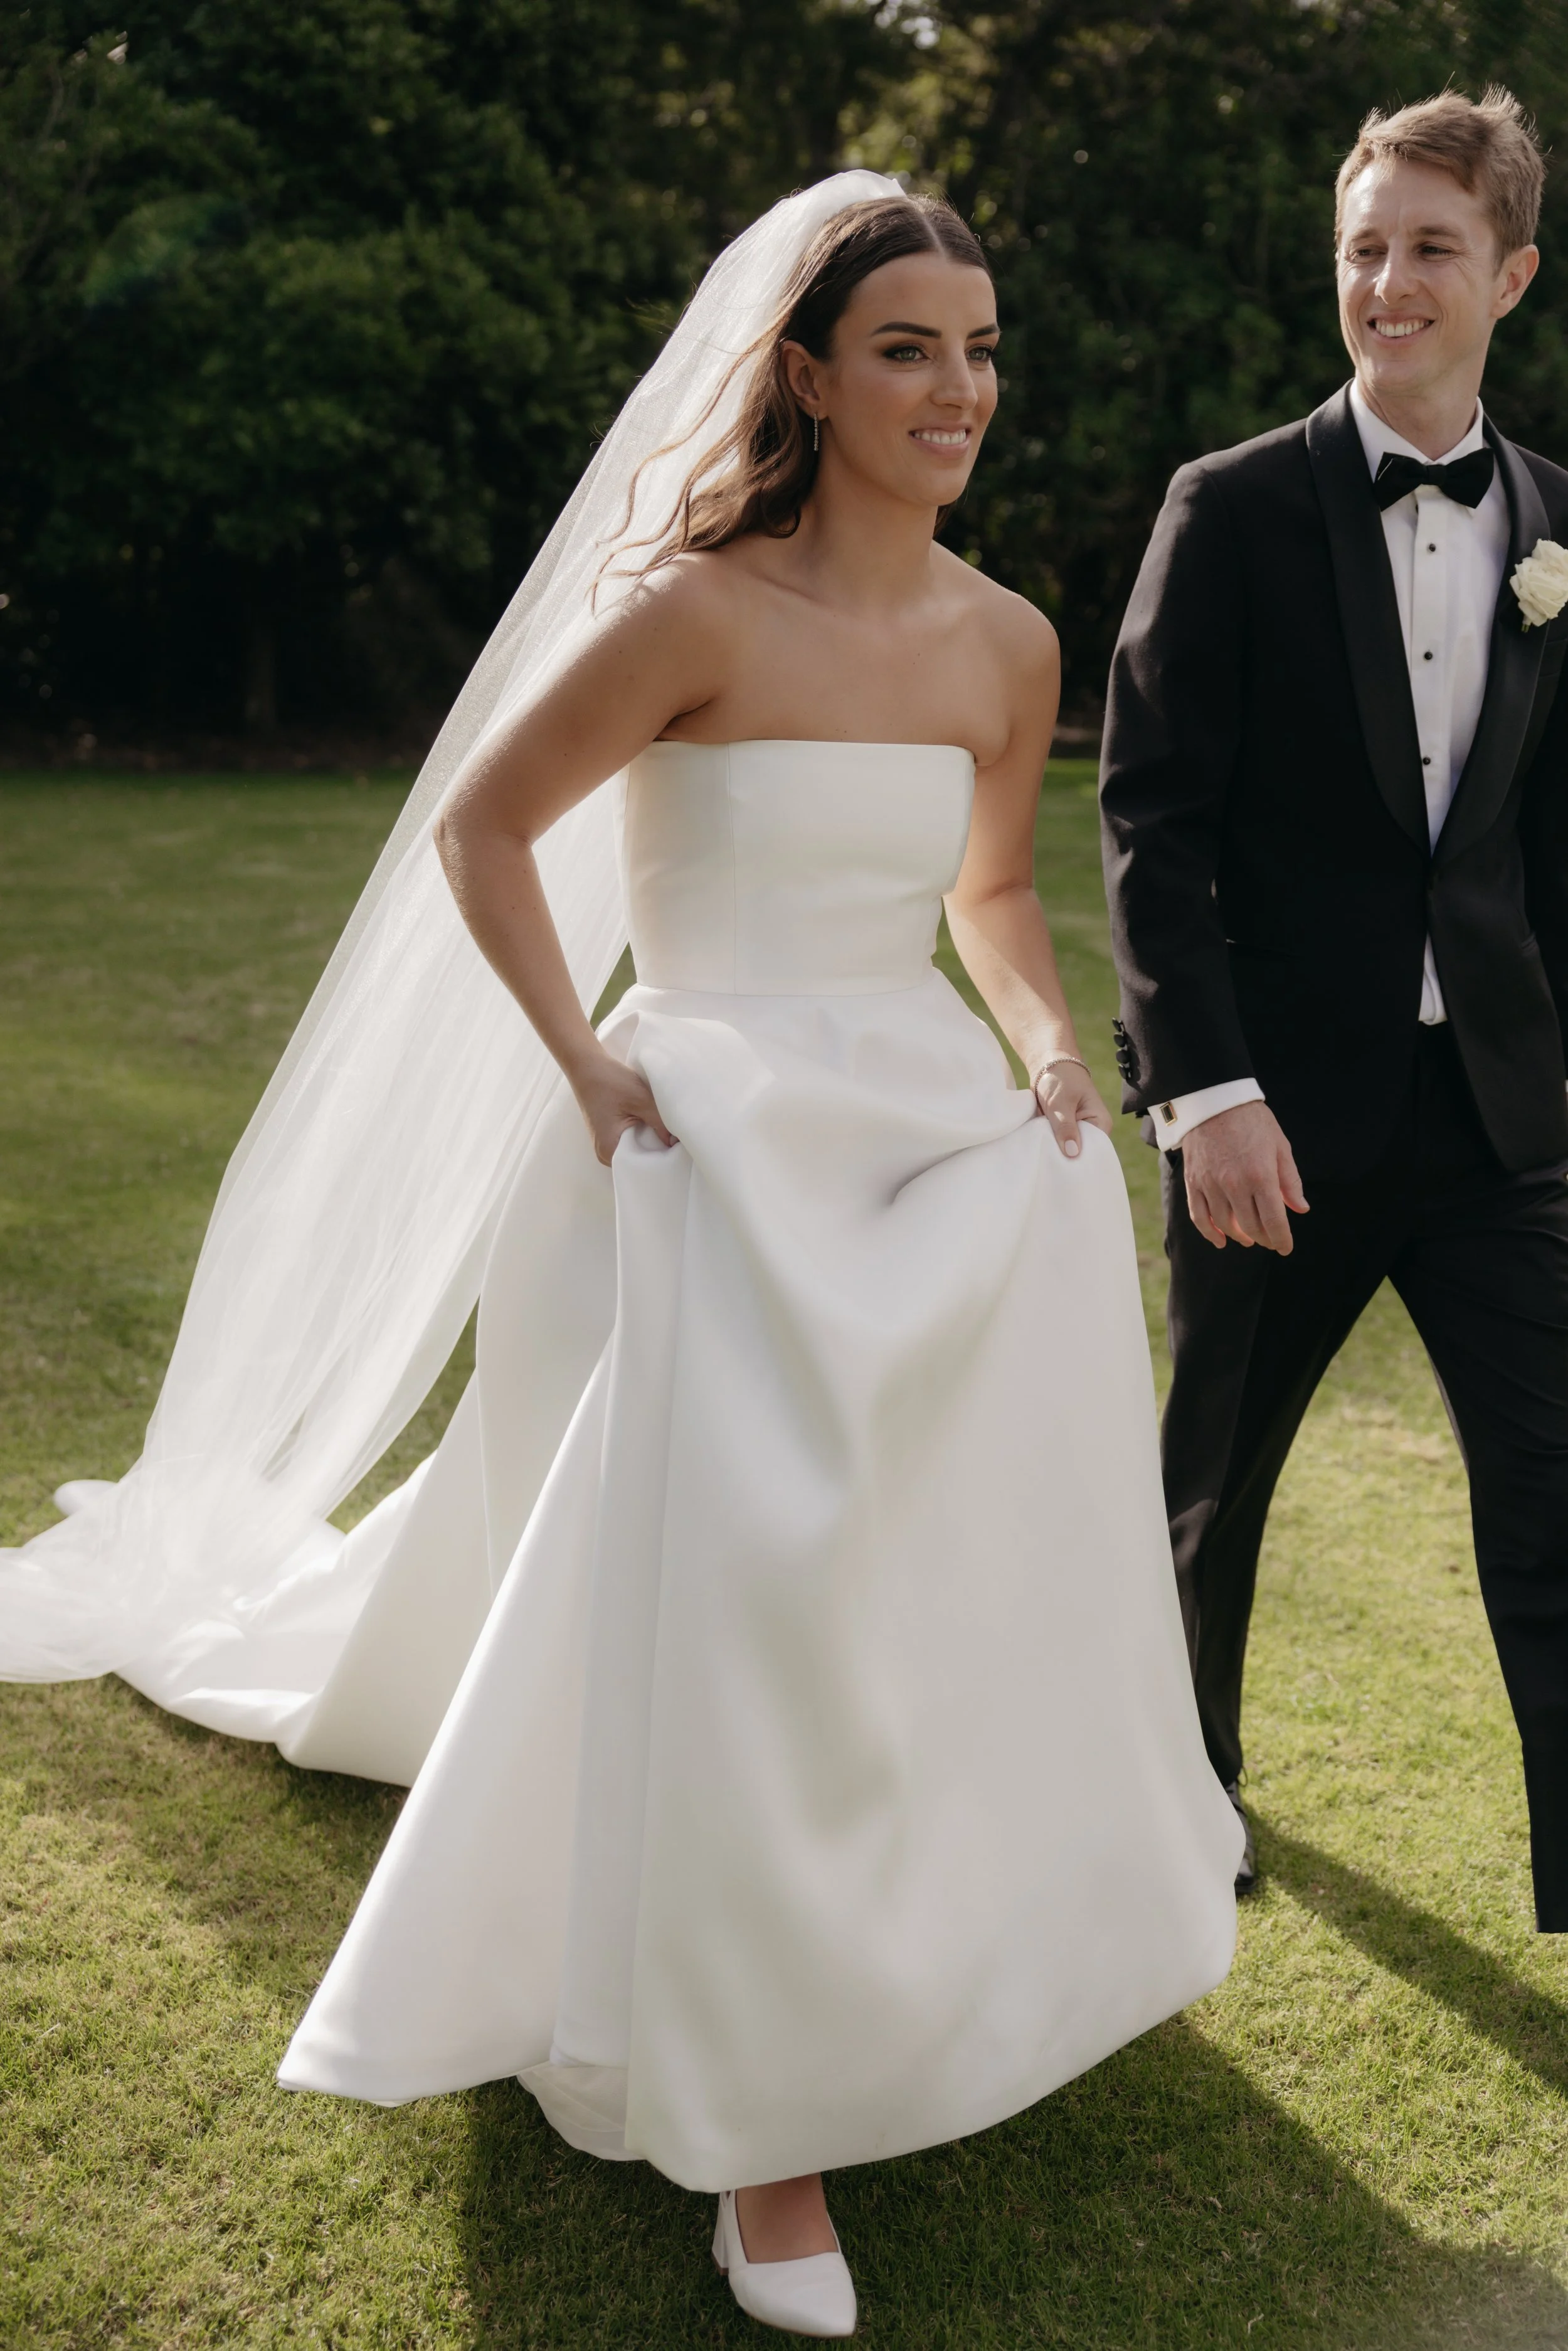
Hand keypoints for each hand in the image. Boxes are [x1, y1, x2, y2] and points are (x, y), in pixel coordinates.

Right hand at [570, 1044, 675, 1165]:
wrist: (587, 1065)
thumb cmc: (609, 1081)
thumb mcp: (641, 1100)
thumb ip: (661, 1123)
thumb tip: (677, 1142)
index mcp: (609, 1150)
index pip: (642, 1166)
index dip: (662, 1159)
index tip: (679, 1151)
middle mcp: (605, 1153)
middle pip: (639, 1160)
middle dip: (658, 1150)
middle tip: (677, 1139)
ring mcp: (606, 1144)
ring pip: (636, 1149)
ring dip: (650, 1140)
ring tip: (665, 1130)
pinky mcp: (608, 1134)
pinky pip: (630, 1141)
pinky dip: (642, 1133)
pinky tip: (652, 1124)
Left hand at [1032, 1058, 1113, 1158]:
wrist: (1048, 1065)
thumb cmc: (1060, 1078)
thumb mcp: (1061, 1103)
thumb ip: (1065, 1127)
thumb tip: (1073, 1154)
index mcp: (1100, 1123)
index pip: (1095, 1150)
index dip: (1080, 1161)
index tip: (1064, 1170)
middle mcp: (1091, 1130)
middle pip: (1080, 1154)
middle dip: (1065, 1159)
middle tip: (1050, 1166)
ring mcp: (1076, 1131)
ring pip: (1066, 1150)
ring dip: (1054, 1152)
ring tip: (1043, 1160)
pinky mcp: (1063, 1131)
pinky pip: (1056, 1144)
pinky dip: (1048, 1145)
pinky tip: (1039, 1151)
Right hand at [1180, 1100, 1307, 1252]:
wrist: (1214, 1100)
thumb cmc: (1253, 1121)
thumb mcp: (1280, 1146)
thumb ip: (1290, 1181)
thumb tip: (1301, 1209)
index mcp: (1261, 1176)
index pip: (1274, 1221)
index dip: (1282, 1239)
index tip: (1286, 1247)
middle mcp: (1234, 1185)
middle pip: (1251, 1226)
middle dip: (1265, 1238)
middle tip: (1271, 1240)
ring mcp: (1211, 1185)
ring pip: (1225, 1224)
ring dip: (1240, 1236)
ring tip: (1249, 1238)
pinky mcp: (1193, 1182)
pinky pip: (1199, 1216)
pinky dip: (1210, 1232)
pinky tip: (1220, 1240)